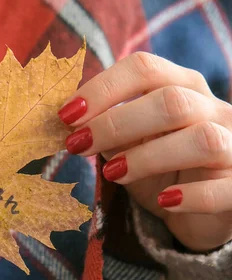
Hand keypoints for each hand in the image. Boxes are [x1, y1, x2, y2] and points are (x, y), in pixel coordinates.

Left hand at [58, 52, 231, 251]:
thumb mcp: (126, 144)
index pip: (144, 68)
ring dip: (148, 157)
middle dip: (115, 123)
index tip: (66, 115)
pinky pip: (225, 188)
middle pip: (171, 101)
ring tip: (114, 174)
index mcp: (180, 86)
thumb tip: (64, 121)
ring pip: (201, 139)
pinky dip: (193, 195)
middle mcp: (213, 109)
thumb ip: (103, 127)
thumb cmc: (158, 168)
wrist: (200, 211)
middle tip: (77, 145)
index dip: (102, 88)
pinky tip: (165, 201)